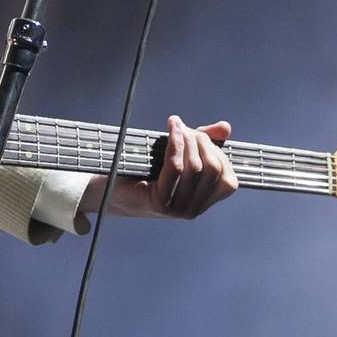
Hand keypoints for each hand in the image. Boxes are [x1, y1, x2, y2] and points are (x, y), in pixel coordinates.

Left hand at [80, 117, 237, 219]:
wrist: (108, 188)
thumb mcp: (178, 153)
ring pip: (196, 167)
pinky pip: (176, 167)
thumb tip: (225, 128)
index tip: (202, 136)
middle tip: (185, 128)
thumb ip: (203, 142)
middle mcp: (193, 210)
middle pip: (214, 170)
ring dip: (188, 139)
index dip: (219, 155)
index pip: (228, 182)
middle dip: (202, 142)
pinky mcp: (159, 202)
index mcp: (202, 202)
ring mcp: (178, 209)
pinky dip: (176, 142)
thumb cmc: (143, 169)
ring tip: (176, 125)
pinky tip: (172, 127)